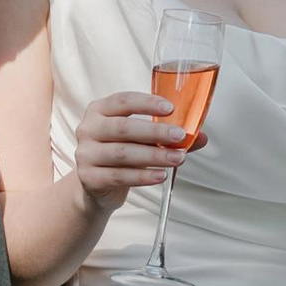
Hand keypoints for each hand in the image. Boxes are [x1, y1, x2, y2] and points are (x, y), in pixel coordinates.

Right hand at [69, 91, 192, 209]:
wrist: (95, 184)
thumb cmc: (120, 152)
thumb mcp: (140, 138)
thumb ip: (166, 134)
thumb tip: (200, 136)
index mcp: (100, 110)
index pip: (123, 100)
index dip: (147, 103)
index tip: (171, 108)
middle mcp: (88, 129)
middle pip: (124, 127)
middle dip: (155, 132)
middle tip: (179, 136)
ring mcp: (85, 154)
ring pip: (122, 153)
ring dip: (154, 156)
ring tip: (177, 158)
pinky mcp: (88, 178)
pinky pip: (118, 176)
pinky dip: (142, 176)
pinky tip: (160, 175)